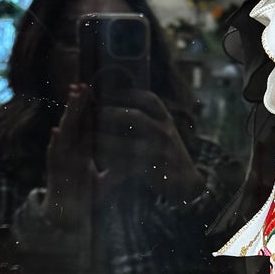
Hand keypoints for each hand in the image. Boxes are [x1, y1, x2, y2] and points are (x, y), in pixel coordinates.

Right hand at [42, 86, 108, 219]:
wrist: (68, 217)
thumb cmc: (84, 196)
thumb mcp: (105, 179)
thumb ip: (117, 169)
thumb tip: (135, 162)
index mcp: (80, 150)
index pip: (85, 124)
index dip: (89, 108)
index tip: (95, 91)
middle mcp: (69, 151)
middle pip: (74, 123)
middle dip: (78, 104)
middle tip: (83, 85)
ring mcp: (61, 159)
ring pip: (64, 133)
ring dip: (68, 115)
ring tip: (72, 98)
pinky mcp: (54, 172)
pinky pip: (54, 157)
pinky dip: (55, 144)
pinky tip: (56, 132)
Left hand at [89, 88, 203, 199]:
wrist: (186, 180)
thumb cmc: (166, 151)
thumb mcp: (163, 128)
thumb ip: (146, 116)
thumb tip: (116, 98)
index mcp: (165, 118)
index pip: (147, 98)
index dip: (125, 94)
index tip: (105, 93)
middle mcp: (164, 131)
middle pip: (134, 116)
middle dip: (110, 113)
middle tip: (92, 114)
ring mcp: (159, 150)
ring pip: (126, 143)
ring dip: (104, 139)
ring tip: (88, 137)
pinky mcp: (152, 169)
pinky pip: (126, 163)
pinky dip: (110, 160)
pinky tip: (98, 158)